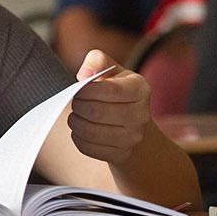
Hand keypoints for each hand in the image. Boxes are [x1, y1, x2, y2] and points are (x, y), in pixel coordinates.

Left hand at [70, 49, 152, 164]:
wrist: (131, 122)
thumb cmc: (115, 90)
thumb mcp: (110, 69)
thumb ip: (97, 61)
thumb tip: (84, 75)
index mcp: (140, 89)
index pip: (110, 90)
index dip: (86, 90)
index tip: (78, 89)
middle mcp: (141, 115)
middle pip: (97, 112)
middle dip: (78, 106)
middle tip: (74, 103)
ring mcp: (133, 137)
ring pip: (91, 132)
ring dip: (75, 123)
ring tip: (75, 116)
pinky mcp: (122, 154)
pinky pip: (90, 148)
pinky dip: (78, 138)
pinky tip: (80, 130)